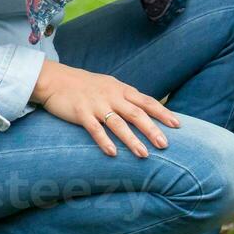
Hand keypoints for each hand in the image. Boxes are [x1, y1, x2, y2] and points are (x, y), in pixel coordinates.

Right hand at [30, 59, 179, 157]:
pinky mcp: (81, 113)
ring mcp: (96, 104)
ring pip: (118, 123)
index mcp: (121, 90)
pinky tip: (113, 153)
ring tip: (144, 154)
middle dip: (152, 129)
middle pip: (136, 114)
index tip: (177, 125)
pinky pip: (94, 129)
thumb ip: (127, 97)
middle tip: (165, 144)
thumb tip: (147, 109)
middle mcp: (111, 96)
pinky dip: (104, 141)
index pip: (147, 101)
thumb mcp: (110, 86)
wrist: (56, 79)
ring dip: (132, 140)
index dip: (162, 113)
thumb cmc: (86, 85)